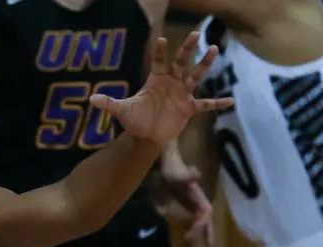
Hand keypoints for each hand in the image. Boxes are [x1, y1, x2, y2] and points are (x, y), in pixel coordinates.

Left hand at [92, 33, 233, 149]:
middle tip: (195, 33)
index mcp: (156, 80)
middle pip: (182, 62)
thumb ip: (109, 103)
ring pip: (196, 75)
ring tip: (215, 48)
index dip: (159, 51)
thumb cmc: (134, 120)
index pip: (158, 61)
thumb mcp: (122, 110)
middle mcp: (172, 83)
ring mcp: (182, 94)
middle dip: (187, 49)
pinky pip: (205, 104)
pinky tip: (230, 101)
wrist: (145, 136)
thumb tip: (91, 99)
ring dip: (205, 64)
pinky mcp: (189, 108)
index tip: (161, 39)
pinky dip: (217, 104)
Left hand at [160, 159, 215, 245]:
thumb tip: (197, 174)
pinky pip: (195, 216)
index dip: (200, 225)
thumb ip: (187, 175)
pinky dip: (196, 226)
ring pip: (203, 218)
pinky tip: (192, 232)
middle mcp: (198, 199)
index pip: (205, 213)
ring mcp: (193, 201)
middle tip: (207, 245)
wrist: (168, 163)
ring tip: (205, 243)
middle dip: (206, 230)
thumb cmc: (172, 169)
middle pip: (207, 217)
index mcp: (198, 195)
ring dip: (204, 230)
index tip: (189, 235)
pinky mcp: (188, 202)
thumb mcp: (177, 172)